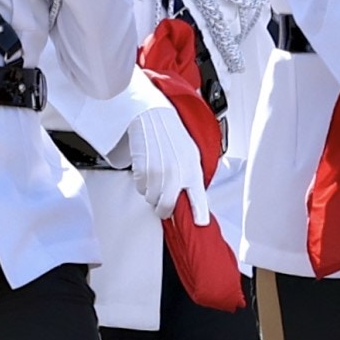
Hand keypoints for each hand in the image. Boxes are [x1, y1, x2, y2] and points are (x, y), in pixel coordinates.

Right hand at [128, 95, 206, 211]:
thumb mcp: (189, 154)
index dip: (199, 214)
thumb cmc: (171, 134)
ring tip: (155, 177)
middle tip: (163, 205)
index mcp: (192, 170)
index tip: (199, 223)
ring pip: (152, 199)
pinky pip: (141, 188)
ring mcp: (159, 173)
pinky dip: (142, 183)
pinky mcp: (143, 170)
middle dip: (164, 209)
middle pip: (167, 206)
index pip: (198, 199)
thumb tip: (190, 197)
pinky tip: (147, 169)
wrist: (152, 116)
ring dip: (152, 193)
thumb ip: (191, 177)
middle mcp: (177, 173)